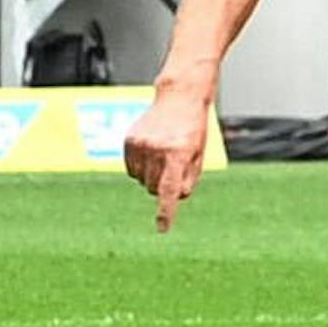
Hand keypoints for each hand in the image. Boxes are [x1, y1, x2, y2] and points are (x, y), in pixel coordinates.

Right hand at [124, 87, 208, 230]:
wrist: (179, 97)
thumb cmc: (193, 129)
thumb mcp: (198, 156)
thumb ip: (187, 180)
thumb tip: (172, 198)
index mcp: (178, 154)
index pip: (170, 190)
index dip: (166, 212)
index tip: (163, 229)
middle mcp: (157, 149)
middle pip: (155, 189)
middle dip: (164, 186)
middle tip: (174, 168)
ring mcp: (140, 144)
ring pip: (142, 181)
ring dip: (152, 176)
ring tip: (163, 156)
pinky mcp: (129, 141)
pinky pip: (132, 170)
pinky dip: (141, 168)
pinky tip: (151, 152)